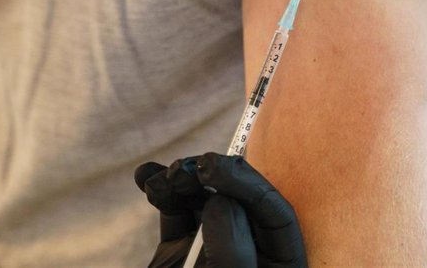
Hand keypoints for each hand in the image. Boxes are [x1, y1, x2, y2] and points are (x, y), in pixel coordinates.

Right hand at [135, 152, 306, 267]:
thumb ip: (233, 250)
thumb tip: (221, 200)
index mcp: (280, 265)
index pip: (274, 210)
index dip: (246, 182)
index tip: (213, 167)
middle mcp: (253, 252)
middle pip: (239, 198)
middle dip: (210, 177)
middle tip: (185, 168)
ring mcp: (218, 251)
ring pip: (205, 201)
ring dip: (182, 181)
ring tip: (161, 177)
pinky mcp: (187, 254)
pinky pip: (179, 217)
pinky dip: (163, 196)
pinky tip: (146, 179)